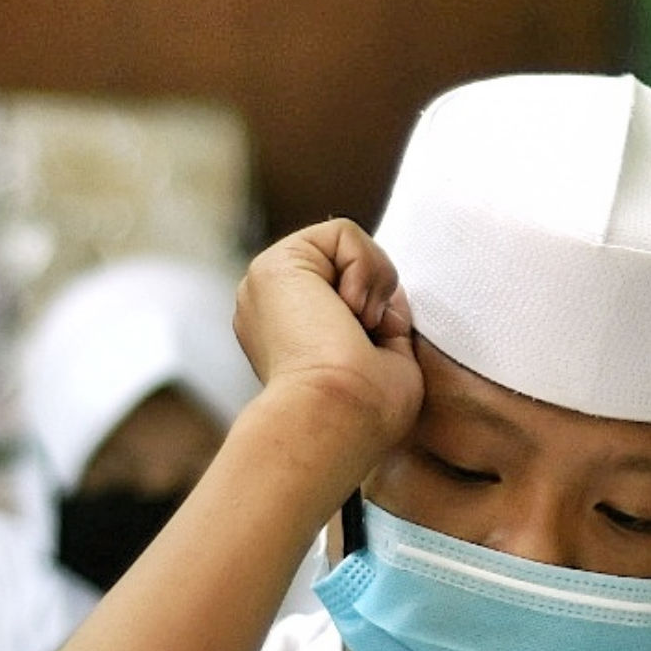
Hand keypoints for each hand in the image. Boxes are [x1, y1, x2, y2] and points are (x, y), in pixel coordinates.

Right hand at [231, 221, 423, 455]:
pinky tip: (348, 309)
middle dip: (376, 295)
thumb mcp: (384, 359)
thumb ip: (378, 321)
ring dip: (373, 282)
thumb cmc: (366, 411)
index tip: (374, 348)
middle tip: (368, 337)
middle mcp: (269, 310)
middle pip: (347, 265)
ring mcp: (264, 286)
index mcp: (289, 336)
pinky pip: (343, 231)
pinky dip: (365, 268)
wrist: (337, 418)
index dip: (378, 312)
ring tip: (358, 325)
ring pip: (346, 245)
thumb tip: (385, 290)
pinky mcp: (273, 264)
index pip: (346, 293)